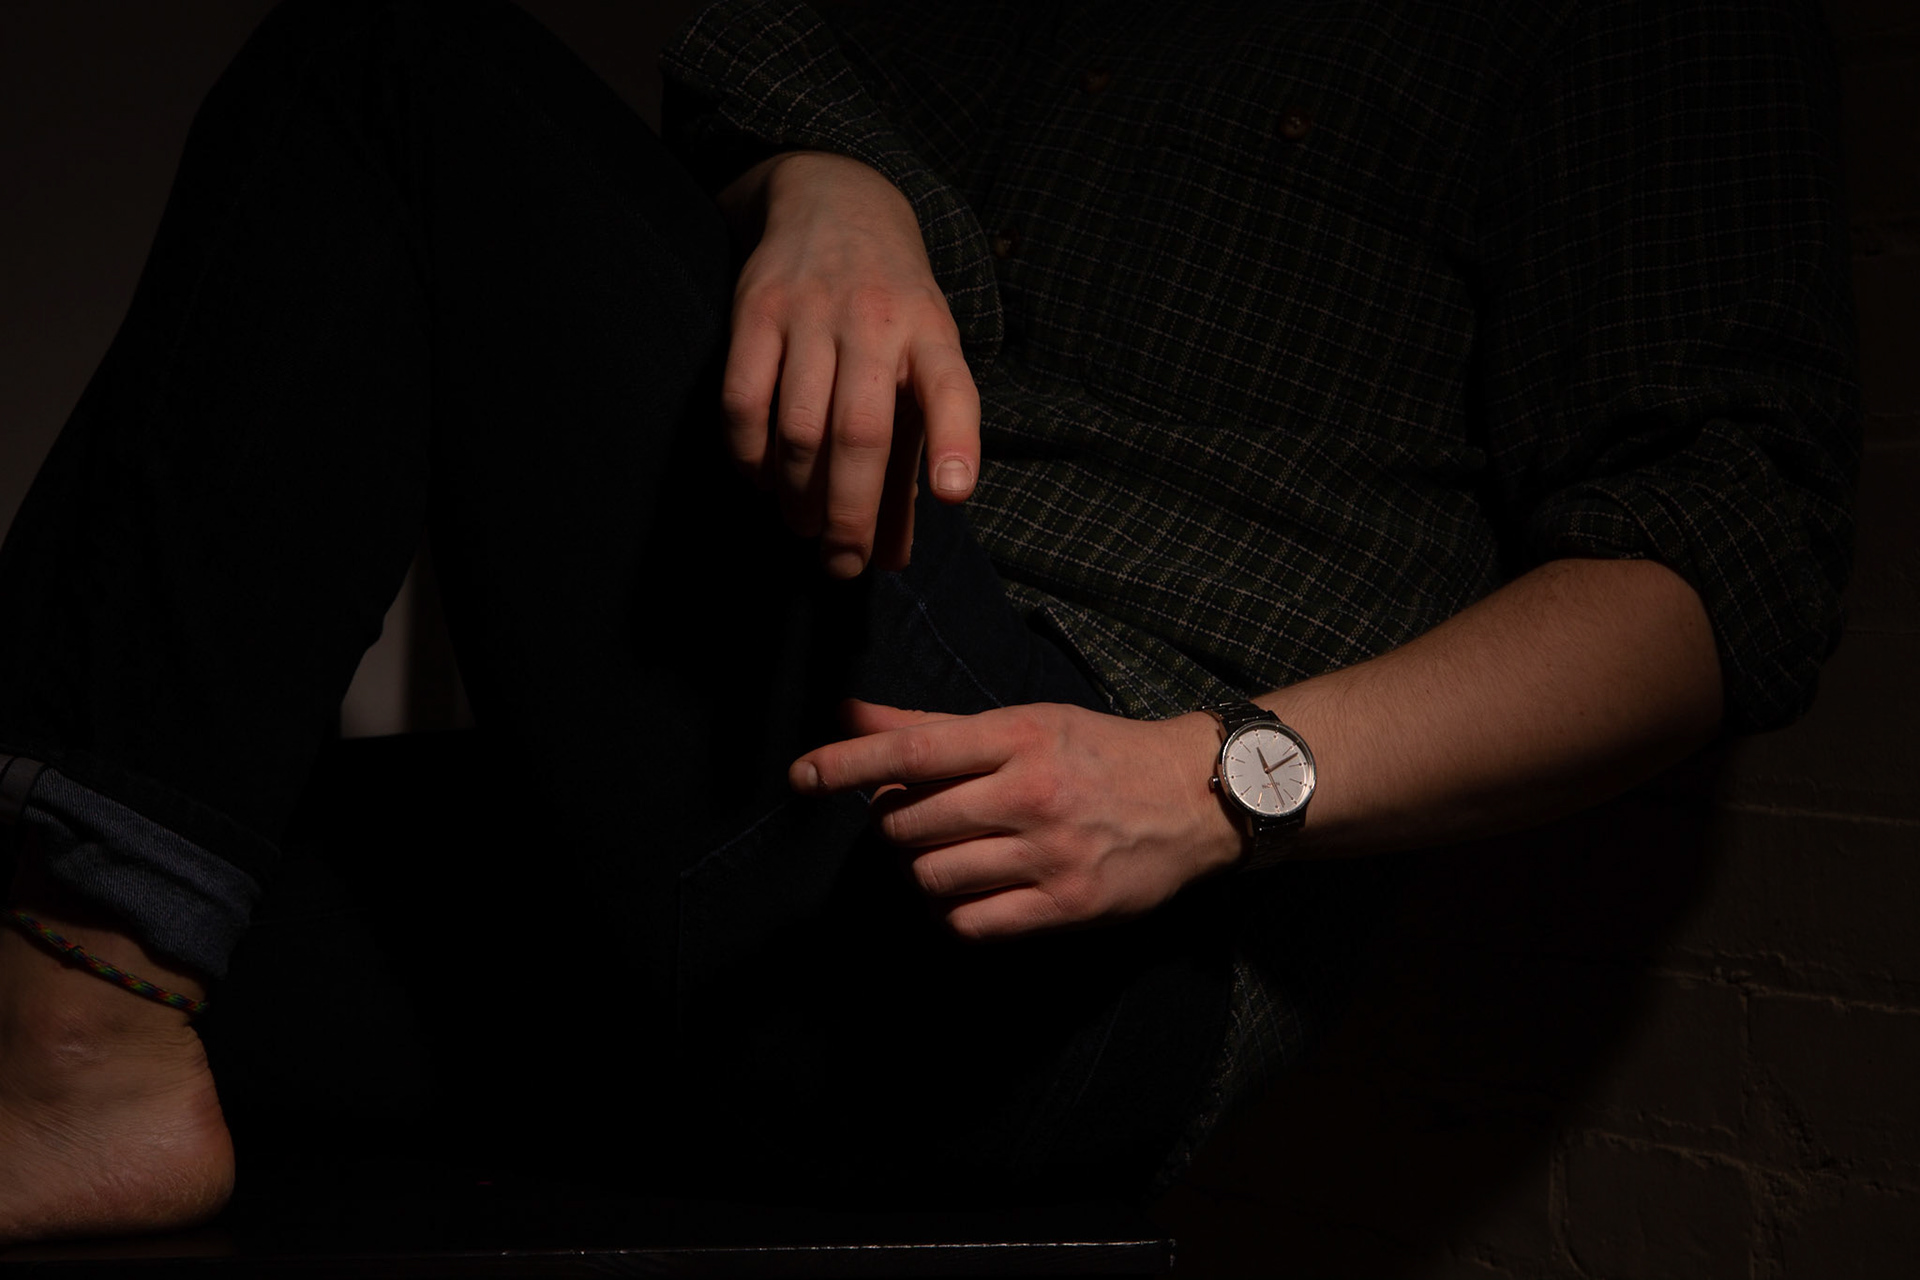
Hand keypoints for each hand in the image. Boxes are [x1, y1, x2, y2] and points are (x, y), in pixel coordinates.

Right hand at [718, 152, 980, 577]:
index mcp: (930, 333)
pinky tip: (761, 482)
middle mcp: (875, 320)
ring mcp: (811, 311)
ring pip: (800, 427)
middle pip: (861, 433)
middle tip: (844, 563)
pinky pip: (743, 401)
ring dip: (798, 496)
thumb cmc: (890, 311)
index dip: (955, 442)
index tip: (954, 494)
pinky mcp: (754, 308)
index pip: (950, 388)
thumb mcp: (918, 367)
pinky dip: (749, 456)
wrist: (836, 200)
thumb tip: (891, 559)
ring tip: (803, 528)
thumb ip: (910, 462)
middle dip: (851, 513)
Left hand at [791, 701, 1244, 938]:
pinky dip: (954, 912)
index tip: (800, 776)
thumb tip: (848, 713)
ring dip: (924, 871)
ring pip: (933, 877)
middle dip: (897, 826)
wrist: (1194, 798)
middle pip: (911, 824)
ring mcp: (1050, 854)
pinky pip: (970, 924)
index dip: (847, 764)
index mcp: (1017, 738)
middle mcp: (1031, 795)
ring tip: (951, 855)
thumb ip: (930, 727)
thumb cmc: (1095, 754)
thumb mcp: (1020, 724)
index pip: (912, 752)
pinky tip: (972, 891)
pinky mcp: (1066, 906)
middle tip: (923, 819)